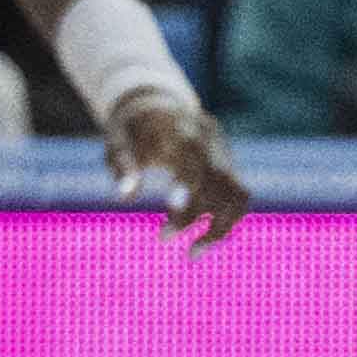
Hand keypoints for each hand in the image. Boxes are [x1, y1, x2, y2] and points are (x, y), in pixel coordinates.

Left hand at [102, 89, 256, 244]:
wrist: (156, 102)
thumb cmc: (131, 129)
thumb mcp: (118, 142)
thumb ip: (124, 166)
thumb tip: (126, 198)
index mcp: (182, 131)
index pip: (195, 167)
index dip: (187, 200)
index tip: (166, 233)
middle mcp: (210, 141)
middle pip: (220, 183)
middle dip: (196, 218)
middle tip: (163, 239)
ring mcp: (224, 151)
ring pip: (237, 194)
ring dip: (220, 227)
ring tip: (193, 253)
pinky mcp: (229, 163)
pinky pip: (239, 196)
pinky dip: (227, 220)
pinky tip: (204, 238)